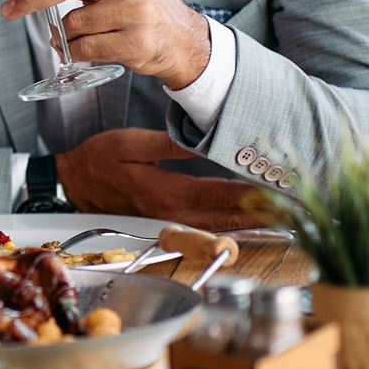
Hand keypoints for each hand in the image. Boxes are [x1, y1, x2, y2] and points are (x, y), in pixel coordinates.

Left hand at [1, 0, 209, 89]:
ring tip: (70, 35)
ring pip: (72, 21)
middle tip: (9, 9)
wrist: (183, 40)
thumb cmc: (144, 5)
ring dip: (60, 32)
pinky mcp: (136, 43)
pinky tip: (80, 48)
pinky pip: (84, 47)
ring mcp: (138, 13)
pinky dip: (72, 50)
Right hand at [54, 128, 279, 231]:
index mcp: (165, 192)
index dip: (252, 193)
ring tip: (283, 217)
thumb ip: (166, 145)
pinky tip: (248, 222)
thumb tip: (199, 142)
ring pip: (219, 225)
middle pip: (226, 216)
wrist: (70, 182)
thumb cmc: (97, 159)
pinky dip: (230, 225)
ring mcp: (169, 221)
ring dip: (251, 222)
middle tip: (298, 209)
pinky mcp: (166, 222)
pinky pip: (206, 226)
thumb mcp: (128, 143)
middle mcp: (171, 213)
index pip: (219, 193)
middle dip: (263, 213)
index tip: (281, 190)